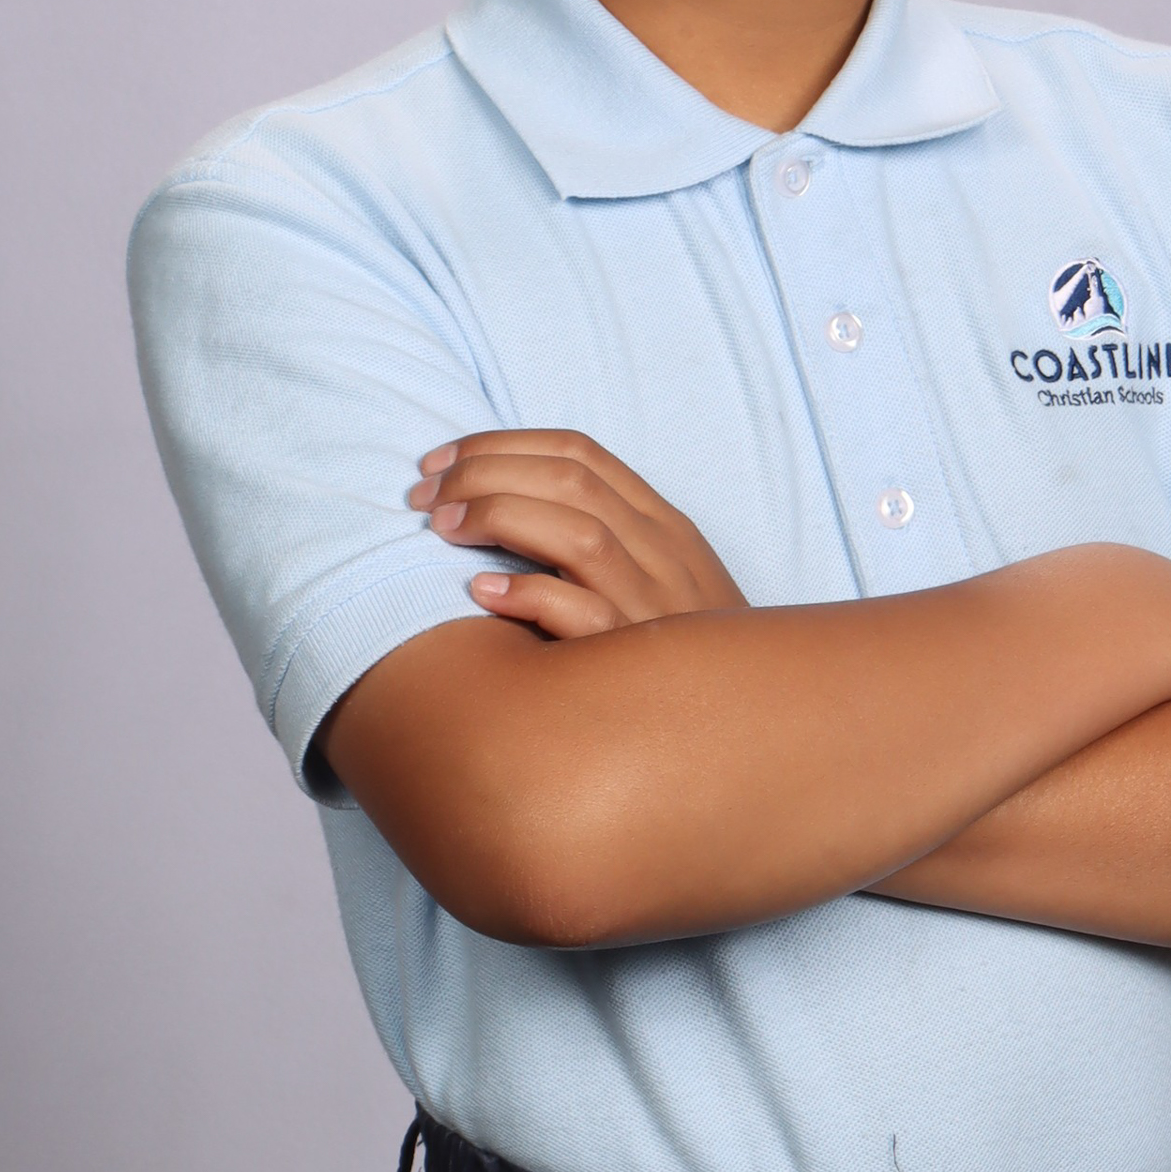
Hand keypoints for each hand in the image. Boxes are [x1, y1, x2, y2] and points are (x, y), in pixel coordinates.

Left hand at [407, 430, 747, 639]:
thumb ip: (600, 541)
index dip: (501, 445)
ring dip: (499, 516)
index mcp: (663, 525)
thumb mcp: (657, 582)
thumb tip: (504, 508)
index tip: (440, 461)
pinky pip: (586, 616)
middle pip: (570, 479)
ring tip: (441, 527)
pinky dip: (531, 596)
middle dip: (484, 472)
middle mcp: (665, 554)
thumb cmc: (676, 658)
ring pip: (579, 533)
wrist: (748, 726)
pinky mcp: (640, 662)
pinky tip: (481, 594)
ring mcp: (657, 606)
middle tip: (421, 494)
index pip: (580, 452)